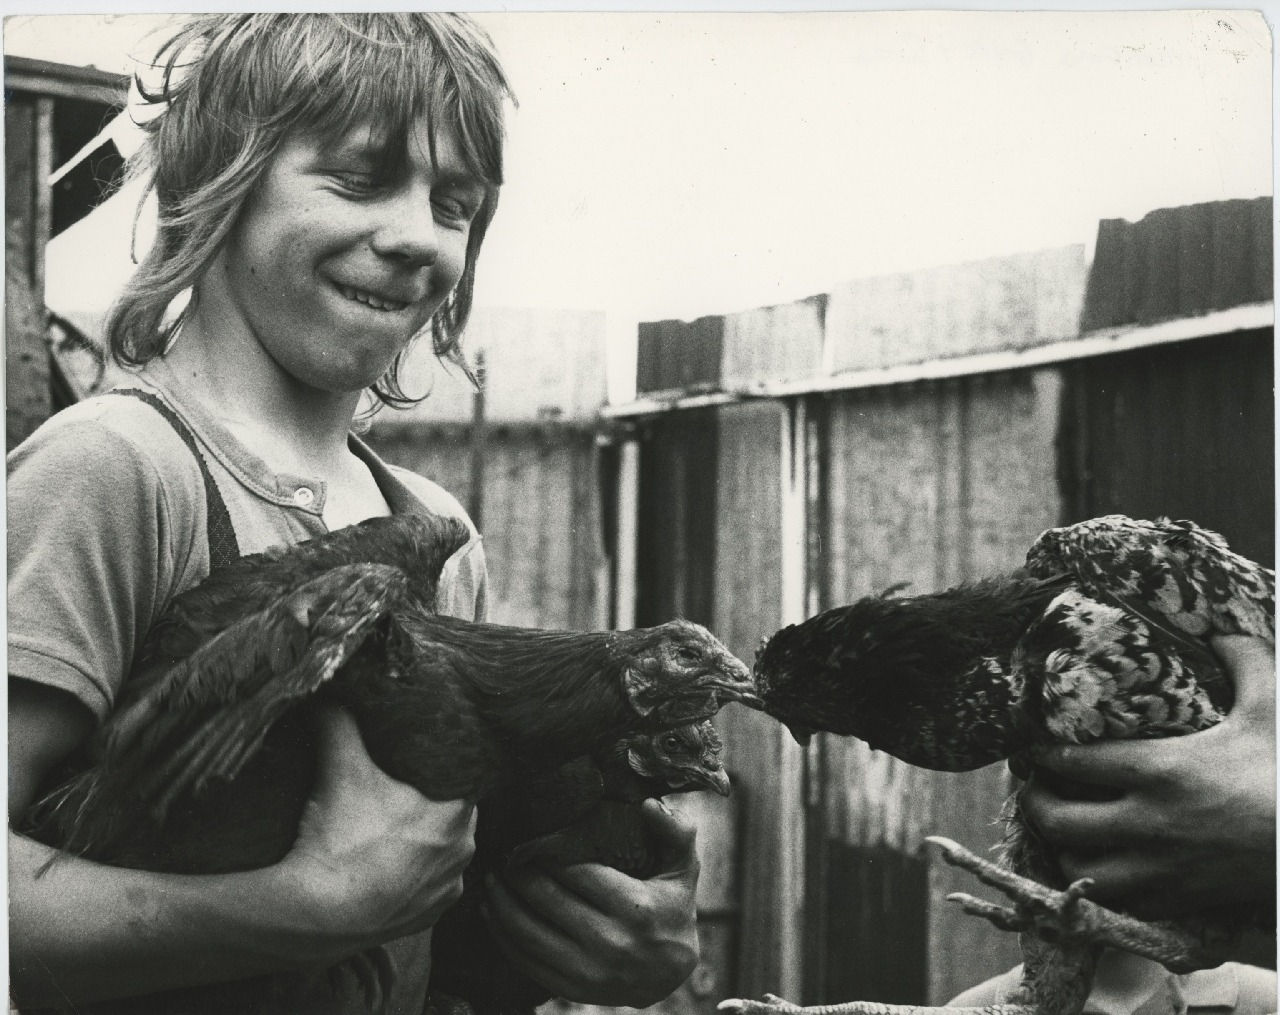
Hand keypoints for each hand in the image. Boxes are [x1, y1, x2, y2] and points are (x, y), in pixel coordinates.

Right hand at [276, 708, 475, 957]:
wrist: (317, 913)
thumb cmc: (339, 838)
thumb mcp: (340, 768)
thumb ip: (340, 723)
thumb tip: (330, 691)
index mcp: (457, 809)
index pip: (460, 775)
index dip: (438, 766)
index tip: (415, 762)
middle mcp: (465, 847)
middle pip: (452, 811)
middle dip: (428, 803)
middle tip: (395, 794)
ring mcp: (450, 885)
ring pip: (443, 849)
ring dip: (422, 841)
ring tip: (388, 831)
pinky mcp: (433, 915)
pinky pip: (431, 885)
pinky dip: (414, 876)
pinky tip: (390, 867)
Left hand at [483, 798, 700, 1006]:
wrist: (671, 975)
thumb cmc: (672, 908)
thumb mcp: (682, 868)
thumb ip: (674, 831)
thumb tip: (647, 803)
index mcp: (637, 908)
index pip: (578, 873)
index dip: (549, 853)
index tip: (531, 837)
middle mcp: (612, 943)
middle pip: (548, 901)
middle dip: (519, 874)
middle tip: (503, 853)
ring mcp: (590, 972)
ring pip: (529, 933)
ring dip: (502, 904)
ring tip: (490, 880)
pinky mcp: (572, 989)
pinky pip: (526, 961)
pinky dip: (503, 936)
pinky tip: (492, 913)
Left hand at [1020, 634, 1275, 918]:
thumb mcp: (1272, 709)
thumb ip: (1243, 662)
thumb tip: (1218, 630)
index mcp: (1161, 770)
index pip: (1073, 762)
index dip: (1042, 753)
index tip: (1032, 746)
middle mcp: (1149, 822)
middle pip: (1058, 818)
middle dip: (1035, 800)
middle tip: (1034, 786)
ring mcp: (1161, 868)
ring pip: (1077, 865)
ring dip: (1060, 846)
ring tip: (1060, 827)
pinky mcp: (1178, 901)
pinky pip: (1114, 899)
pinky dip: (1094, 882)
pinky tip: (1098, 864)